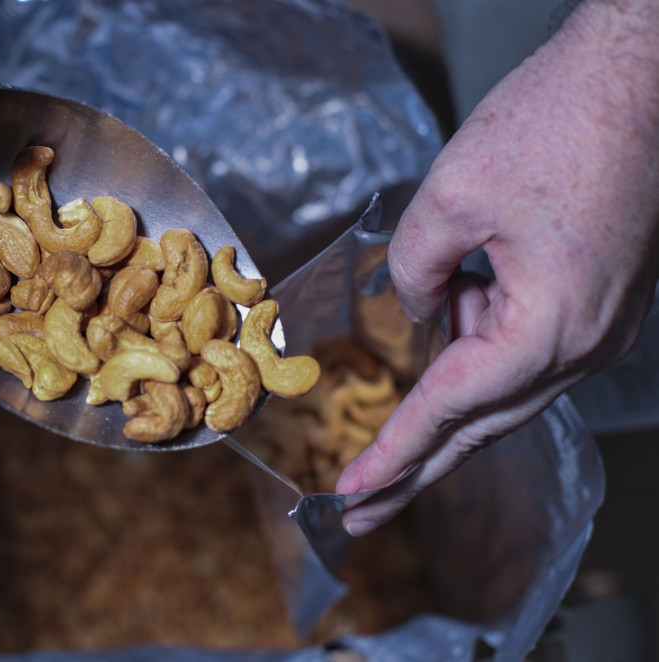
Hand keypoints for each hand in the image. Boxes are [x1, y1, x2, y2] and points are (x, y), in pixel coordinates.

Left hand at [336, 0, 658, 535]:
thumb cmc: (555, 124)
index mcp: (550, 329)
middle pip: (483, 428)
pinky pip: (525, 352)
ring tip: (394, 396)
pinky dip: (477, 351)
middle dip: (416, 470)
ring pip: (506, 392)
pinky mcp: (599, 305)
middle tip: (360, 510)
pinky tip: (451, 315)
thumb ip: (414, 273)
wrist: (635, 76)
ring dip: (446, 402)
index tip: (349, 493)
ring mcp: (601, 330)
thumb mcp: (449, 199)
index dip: (393, 455)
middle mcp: (585, 345)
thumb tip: (420, 311)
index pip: (450, 411)